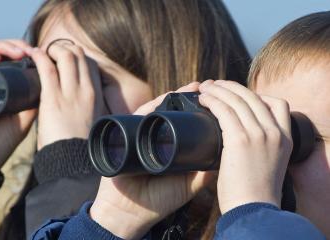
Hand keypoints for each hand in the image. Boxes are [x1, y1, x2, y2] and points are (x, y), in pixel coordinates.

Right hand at [0, 40, 36, 177]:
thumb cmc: (1, 143)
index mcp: (3, 86)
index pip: (10, 58)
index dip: (23, 51)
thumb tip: (53, 81)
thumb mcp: (25, 119)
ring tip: (13, 52)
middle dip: (12, 45)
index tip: (39, 52)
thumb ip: (35, 102)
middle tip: (26, 50)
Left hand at [29, 42, 105, 149]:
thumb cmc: (79, 147)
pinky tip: (32, 56)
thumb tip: (77, 105)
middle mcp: (88, 90)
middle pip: (79, 54)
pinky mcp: (54, 98)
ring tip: (41, 54)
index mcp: (97, 96)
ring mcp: (71, 93)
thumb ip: (86, 110)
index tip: (62, 59)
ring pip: (66, 54)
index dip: (75, 56)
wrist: (73, 163)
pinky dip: (39, 57)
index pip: (90, 64)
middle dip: (63, 48)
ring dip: (52, 49)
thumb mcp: (91, 124)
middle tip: (49, 55)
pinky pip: (47, 67)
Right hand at [89, 82, 214, 239]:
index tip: (222, 100)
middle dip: (192, 98)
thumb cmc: (159, 201)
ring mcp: (143, 134)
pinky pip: (141, 115)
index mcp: (173, 146)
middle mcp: (158, 137)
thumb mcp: (189, 186)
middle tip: (211, 86)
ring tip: (196, 86)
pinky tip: (169, 96)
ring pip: (161, 108)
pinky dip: (154, 104)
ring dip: (177, 95)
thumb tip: (227, 153)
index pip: (189, 123)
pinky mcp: (128, 133)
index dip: (204, 111)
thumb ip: (205, 172)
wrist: (130, 211)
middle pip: (176, 111)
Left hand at [198, 80, 292, 212]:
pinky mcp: (240, 140)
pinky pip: (224, 110)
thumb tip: (237, 135)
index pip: (278, 104)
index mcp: (286, 138)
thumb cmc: (254, 192)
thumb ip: (260, 146)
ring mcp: (259, 134)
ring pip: (237, 99)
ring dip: (218, 90)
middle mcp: (275, 132)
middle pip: (253, 96)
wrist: (253, 210)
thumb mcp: (267, 164)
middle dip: (231, 87)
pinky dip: (212, 101)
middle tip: (214, 85)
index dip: (256, 95)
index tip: (237, 95)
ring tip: (205, 88)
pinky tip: (202, 99)